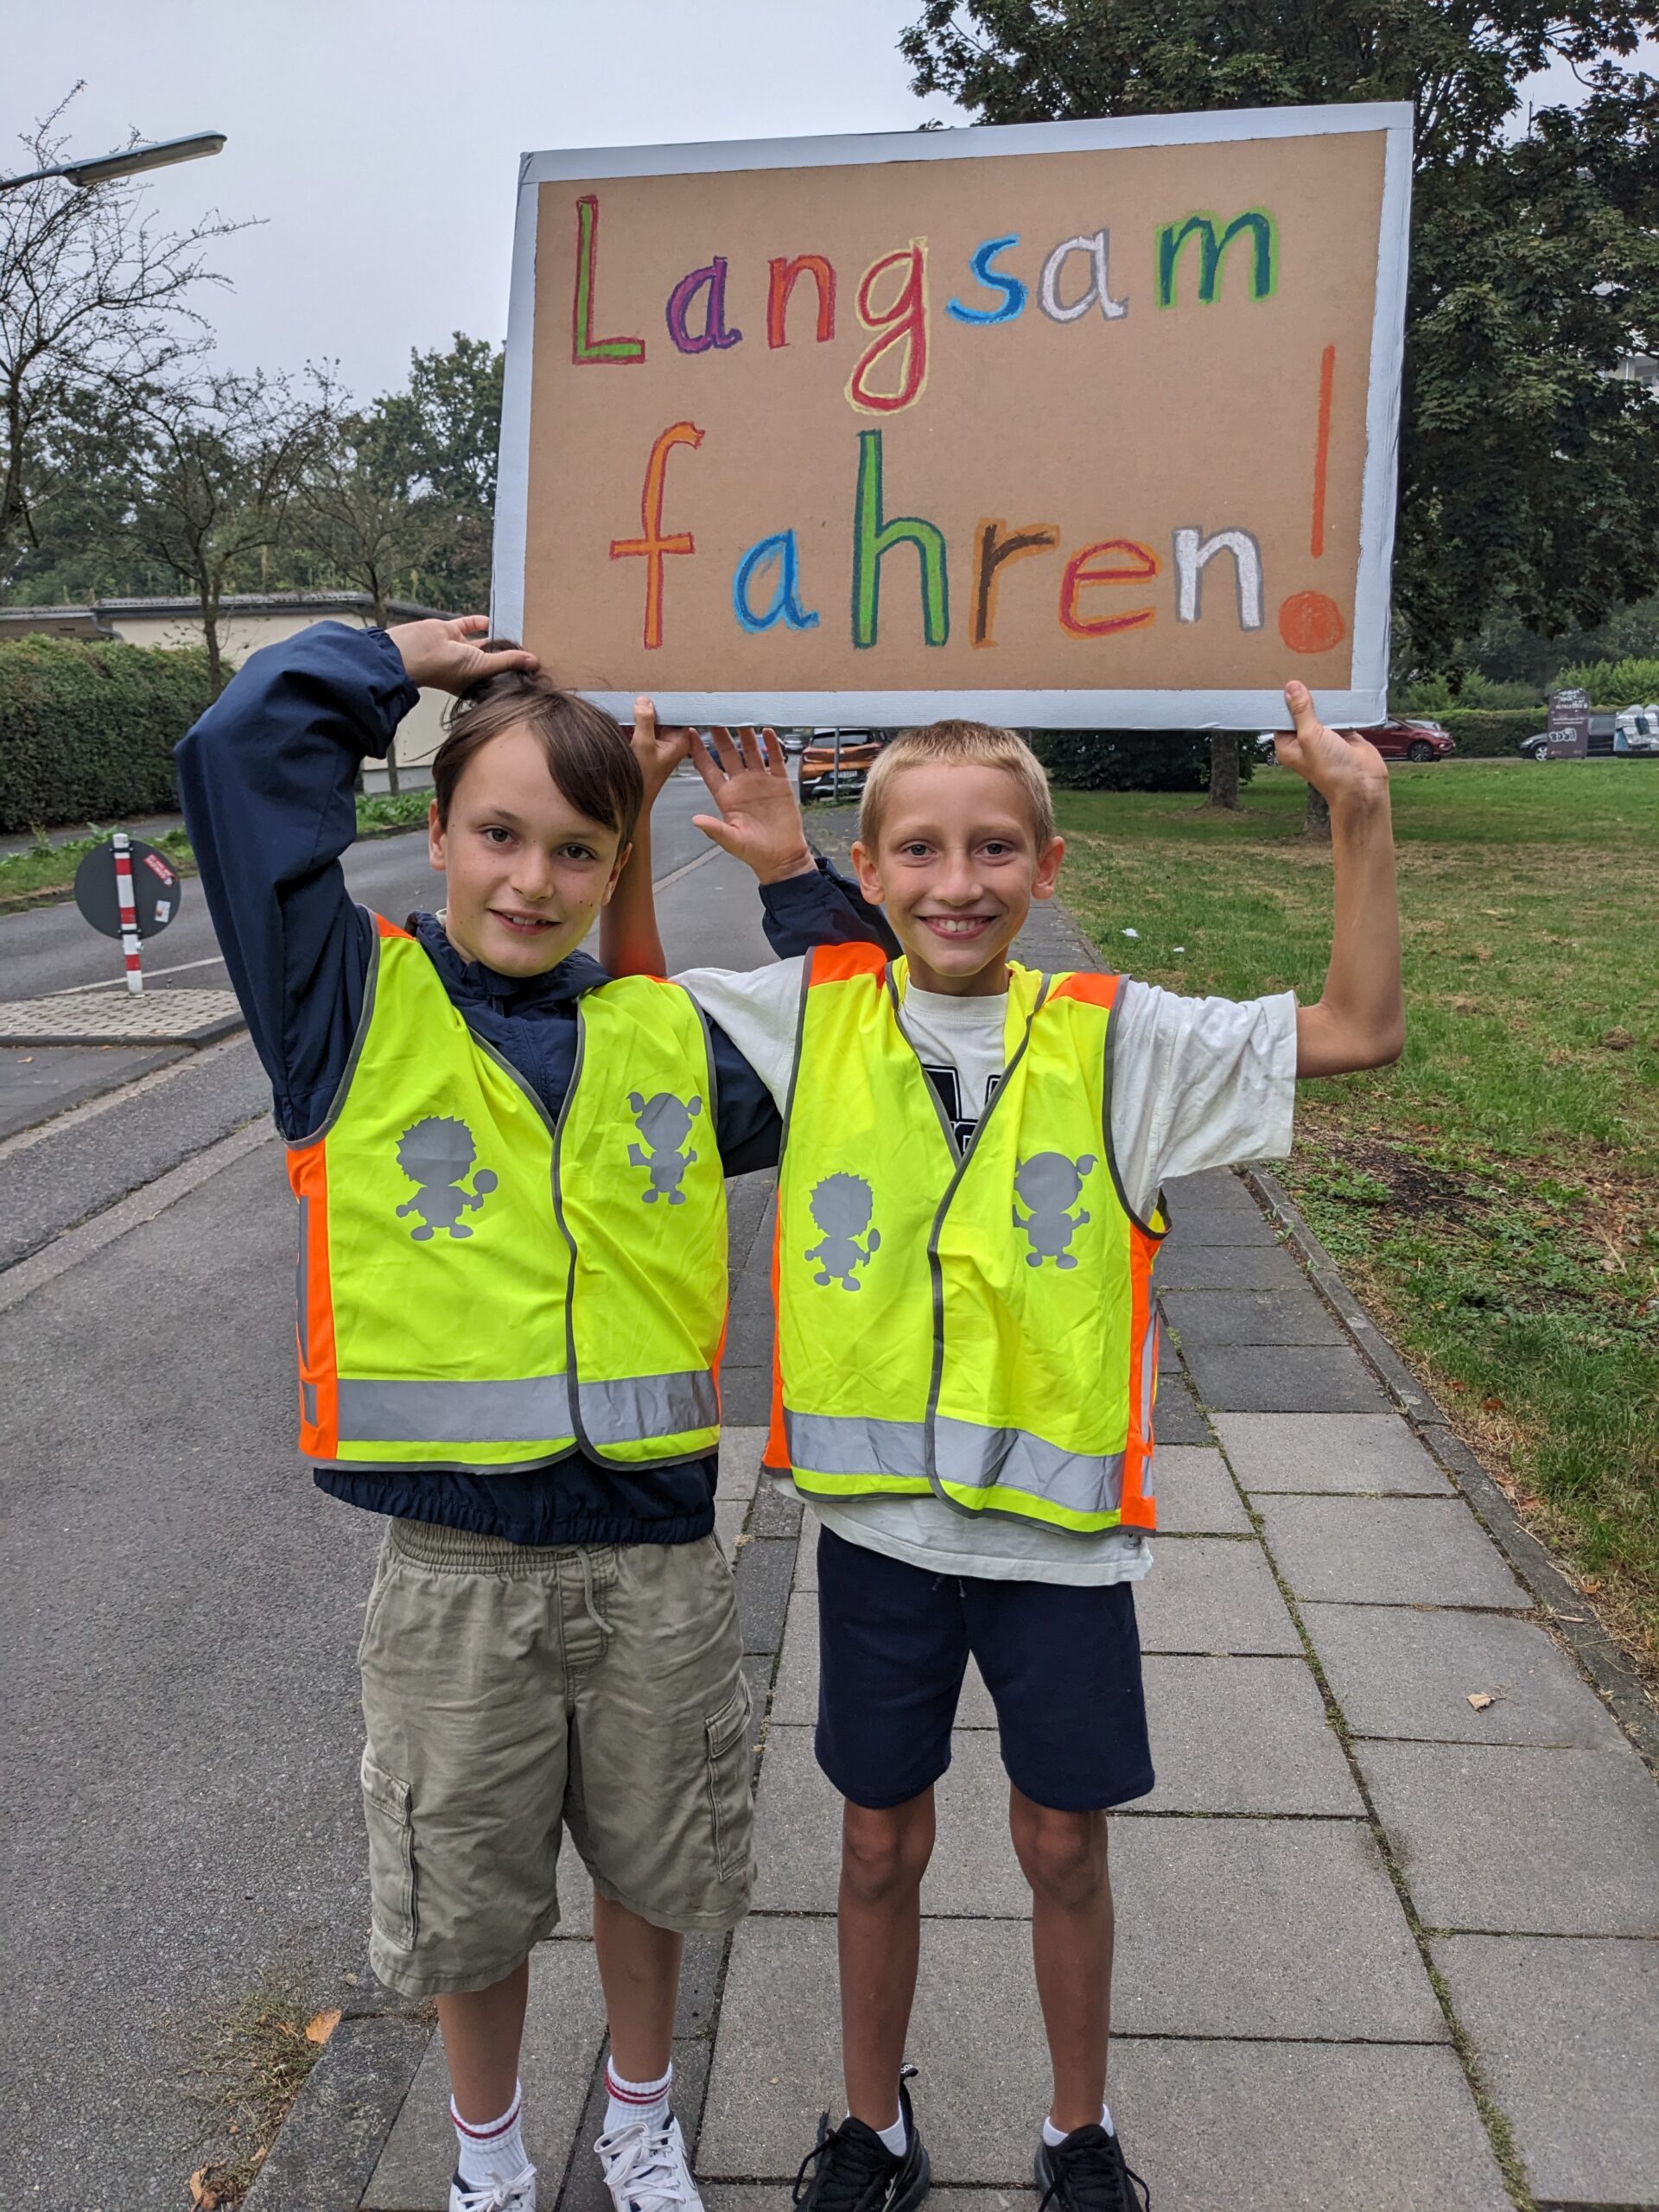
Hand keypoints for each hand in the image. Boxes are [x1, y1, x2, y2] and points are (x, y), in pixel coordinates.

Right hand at [389, 614, 537, 693]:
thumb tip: (534, 661)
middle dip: (506, 656)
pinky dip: (479, 622)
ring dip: (495, 638)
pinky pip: (468, 626)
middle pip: (491, 661)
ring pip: (481, 643)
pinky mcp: (451, 632)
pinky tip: (493, 621)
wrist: (416, 650)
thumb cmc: (444, 668)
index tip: (530, 670)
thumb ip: (508, 661)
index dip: (511, 675)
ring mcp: (458, 650)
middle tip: (527, 650)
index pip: (496, 680)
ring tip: (515, 634)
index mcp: (473, 684)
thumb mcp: (482, 666)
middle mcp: (466, 668)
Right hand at [630, 697, 694, 803]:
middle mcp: (673, 742)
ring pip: (650, 722)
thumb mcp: (642, 746)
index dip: (665, 703)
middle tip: (636, 699)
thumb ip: (644, 721)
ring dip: (638, 717)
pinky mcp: (647, 747)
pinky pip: (641, 730)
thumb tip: (643, 701)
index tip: (653, 694)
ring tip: (627, 710)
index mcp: (681, 741)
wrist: (629, 803)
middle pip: (663, 715)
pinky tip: (622, 722)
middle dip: (649, 709)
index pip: (677, 712)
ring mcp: (660, 744)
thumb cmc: (642, 782)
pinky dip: (632, 726)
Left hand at [687, 726, 816, 883]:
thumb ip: (714, 829)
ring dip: (745, 735)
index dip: (698, 751)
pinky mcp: (780, 784)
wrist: (782, 857)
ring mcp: (761, 782)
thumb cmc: (755, 852)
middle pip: (728, 754)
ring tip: (739, 716)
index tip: (688, 733)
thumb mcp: (732, 841)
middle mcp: (741, 785)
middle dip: (720, 735)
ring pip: (751, 752)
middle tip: (713, 715)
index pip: (708, 769)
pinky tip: (767, 731)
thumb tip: (695, 820)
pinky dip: (771, 745)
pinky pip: (775, 760)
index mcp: (726, 796)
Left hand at [1272, 681, 1389, 804]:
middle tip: (1306, 673)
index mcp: (1288, 745)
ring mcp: (1324, 736)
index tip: (1284, 680)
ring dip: (1324, 700)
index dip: (1282, 701)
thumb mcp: (1310, 737)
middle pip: (1301, 711)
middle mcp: (1304, 741)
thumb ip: (1301, 712)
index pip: (1280, 718)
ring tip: (1323, 677)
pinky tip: (1340, 691)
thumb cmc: (1332, 771)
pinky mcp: (1343, 732)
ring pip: (1321, 711)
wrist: (1363, 785)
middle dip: (1305, 697)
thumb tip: (1291, 689)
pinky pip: (1339, 713)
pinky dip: (1341, 705)